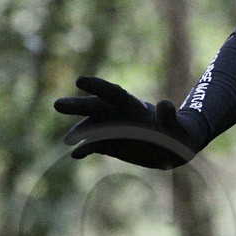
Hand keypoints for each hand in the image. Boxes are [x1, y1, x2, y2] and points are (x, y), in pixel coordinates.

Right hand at [53, 75, 199, 169]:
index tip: (79, 80)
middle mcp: (120, 116)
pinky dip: (86, 149)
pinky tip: (76, 155)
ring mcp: (114, 130)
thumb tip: (165, 104)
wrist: (173, 147)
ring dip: (79, 131)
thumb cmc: (179, 134)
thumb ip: (170, 117)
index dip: (97, 87)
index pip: (113, 94)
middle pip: (97, 108)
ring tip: (67, 140)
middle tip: (57, 104)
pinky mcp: (111, 144)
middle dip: (78, 106)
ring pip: (92, 127)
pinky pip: (95, 146)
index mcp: (135, 107)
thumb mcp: (178, 128)